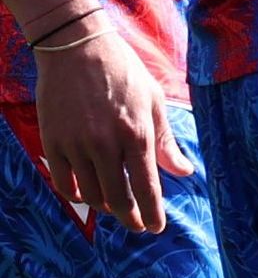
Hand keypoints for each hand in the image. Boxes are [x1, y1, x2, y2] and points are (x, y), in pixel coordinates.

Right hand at [33, 20, 187, 232]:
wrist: (78, 49)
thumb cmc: (124, 73)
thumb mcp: (154, 102)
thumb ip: (167, 142)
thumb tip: (185, 172)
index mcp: (137, 134)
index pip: (147, 187)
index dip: (152, 212)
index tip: (156, 228)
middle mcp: (106, 144)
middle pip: (118, 197)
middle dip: (130, 217)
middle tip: (137, 225)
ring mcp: (76, 145)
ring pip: (90, 194)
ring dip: (105, 207)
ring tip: (116, 207)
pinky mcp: (53, 142)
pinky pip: (64, 181)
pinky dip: (76, 194)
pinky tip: (87, 194)